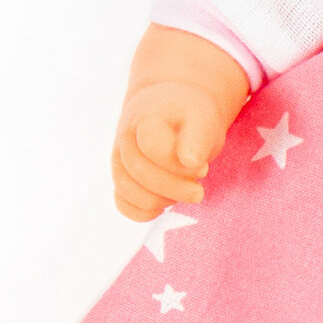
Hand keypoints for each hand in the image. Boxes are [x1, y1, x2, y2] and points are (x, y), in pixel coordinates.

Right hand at [111, 80, 228, 220]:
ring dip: (162, 200)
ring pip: (129, 191)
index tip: (203, 169)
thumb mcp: (203, 120)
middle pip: (140, 172)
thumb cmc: (191, 117)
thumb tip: (190, 160)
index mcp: (146, 119)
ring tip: (183, 193)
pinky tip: (166, 204)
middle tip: (199, 191)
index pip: (152, 145)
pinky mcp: (121, 178)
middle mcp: (126, 139)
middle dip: (175, 188)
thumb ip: (198, 138)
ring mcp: (119, 159)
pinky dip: (144, 212)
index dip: (179, 164)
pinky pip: (123, 204)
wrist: (174, 110)